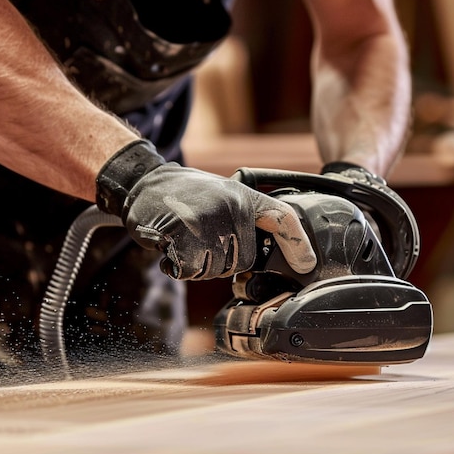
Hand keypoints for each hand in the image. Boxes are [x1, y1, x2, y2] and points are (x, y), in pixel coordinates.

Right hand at [96, 140, 316, 279]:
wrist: (145, 183)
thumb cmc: (189, 196)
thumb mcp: (226, 199)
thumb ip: (247, 223)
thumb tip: (271, 258)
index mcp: (245, 197)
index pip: (282, 218)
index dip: (298, 243)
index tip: (308, 265)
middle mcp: (231, 207)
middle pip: (242, 262)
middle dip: (221, 261)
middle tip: (201, 240)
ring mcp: (208, 220)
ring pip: (216, 270)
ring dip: (198, 265)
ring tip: (186, 240)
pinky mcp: (183, 232)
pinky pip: (191, 270)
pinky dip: (179, 266)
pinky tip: (172, 246)